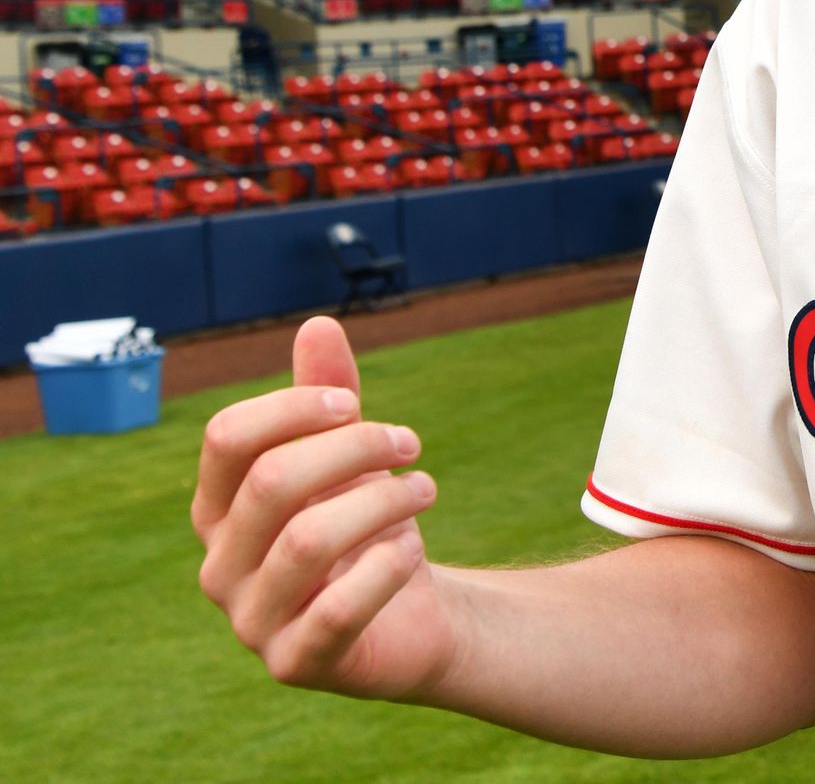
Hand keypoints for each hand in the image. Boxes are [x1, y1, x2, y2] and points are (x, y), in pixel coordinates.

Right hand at [194, 317, 453, 697]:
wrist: (410, 616)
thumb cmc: (366, 525)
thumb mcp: (349, 456)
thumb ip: (330, 394)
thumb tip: (318, 323)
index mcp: (218, 508)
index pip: (228, 438)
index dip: (298, 406)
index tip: (358, 404)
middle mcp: (219, 566)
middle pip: (272, 481)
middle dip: (357, 447)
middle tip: (411, 442)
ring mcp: (252, 620)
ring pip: (308, 540)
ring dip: (386, 499)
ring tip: (426, 488)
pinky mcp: (297, 662)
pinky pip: (337, 610)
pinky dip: (386, 568)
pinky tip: (412, 549)